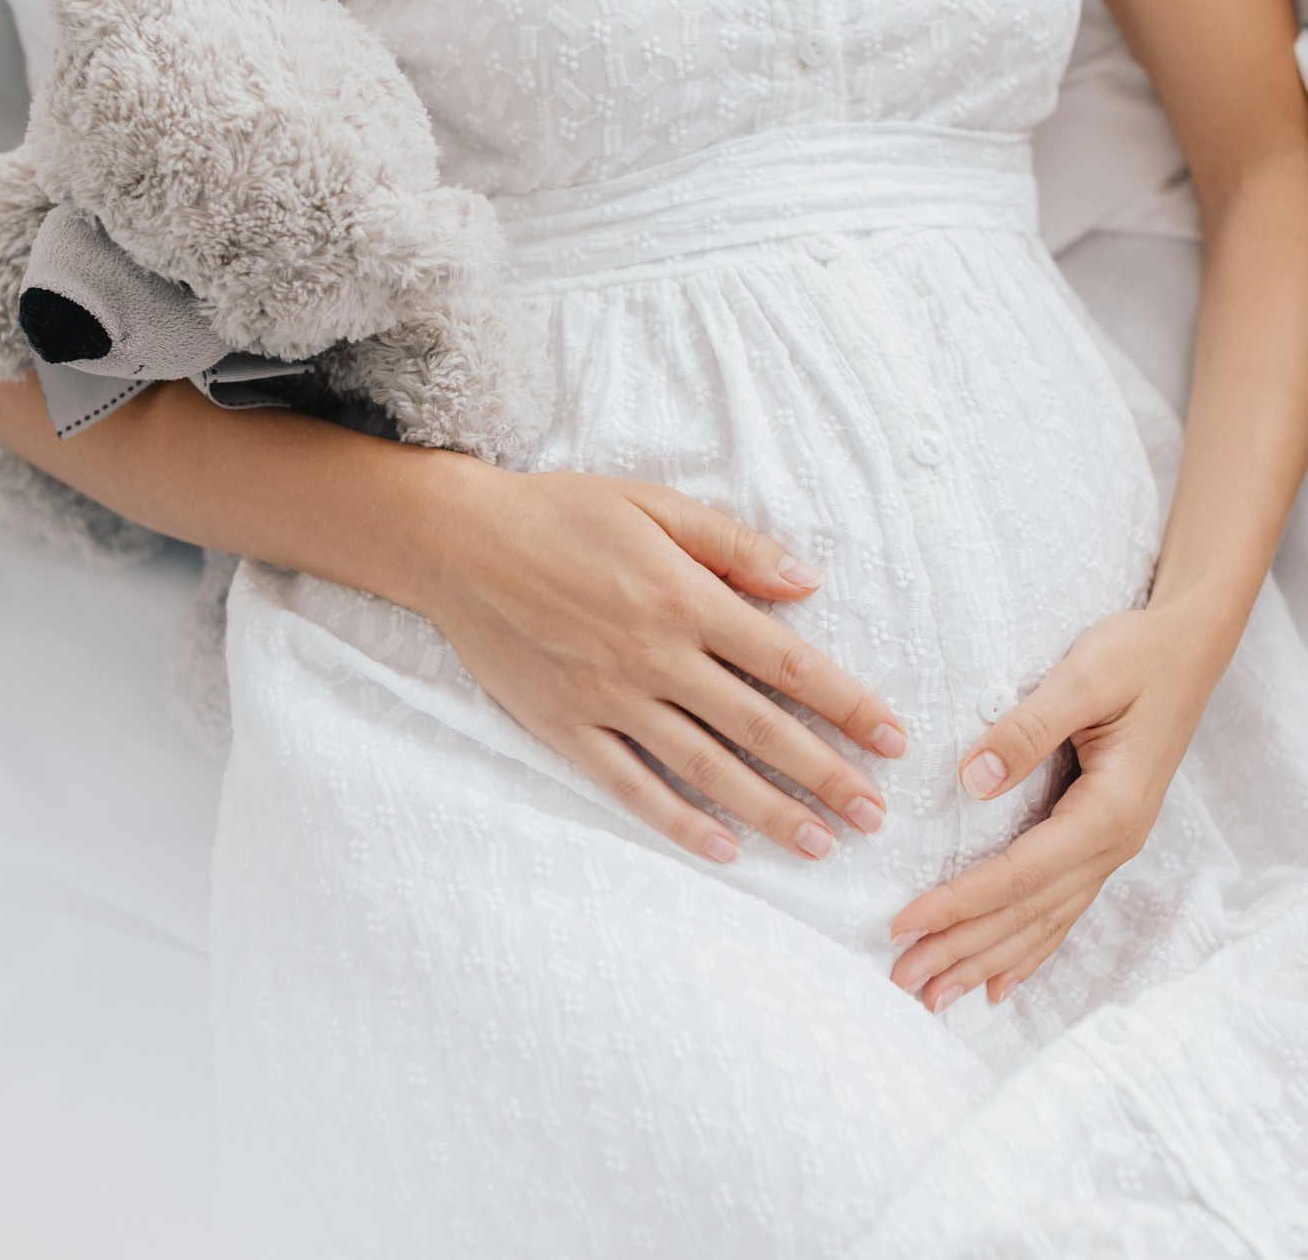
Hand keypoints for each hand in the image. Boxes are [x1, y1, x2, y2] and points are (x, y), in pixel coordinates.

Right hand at [414, 458, 908, 864]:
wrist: (459, 542)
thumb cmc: (563, 513)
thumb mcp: (655, 506)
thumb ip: (735, 546)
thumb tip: (808, 582)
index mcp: (685, 598)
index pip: (787, 662)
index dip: (847, 704)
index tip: (894, 739)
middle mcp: (656, 656)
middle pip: (758, 726)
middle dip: (825, 773)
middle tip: (876, 815)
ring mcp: (610, 698)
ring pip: (704, 766)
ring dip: (768, 810)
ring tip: (820, 844)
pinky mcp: (567, 726)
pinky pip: (630, 785)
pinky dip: (677, 820)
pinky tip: (721, 849)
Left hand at [887, 606, 1219, 1010]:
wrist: (1188, 649)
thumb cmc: (1137, 656)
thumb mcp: (1084, 677)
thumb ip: (1028, 728)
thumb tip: (972, 780)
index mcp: (1109, 810)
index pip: (1020, 874)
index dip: (960, 904)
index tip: (905, 924)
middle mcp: (1114, 842)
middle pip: (1028, 912)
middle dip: (963, 950)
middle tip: (904, 982)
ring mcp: (1113, 845)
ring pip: (1044, 921)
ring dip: (989, 960)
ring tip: (938, 997)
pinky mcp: (1104, 836)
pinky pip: (1063, 907)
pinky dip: (1030, 948)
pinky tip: (1002, 980)